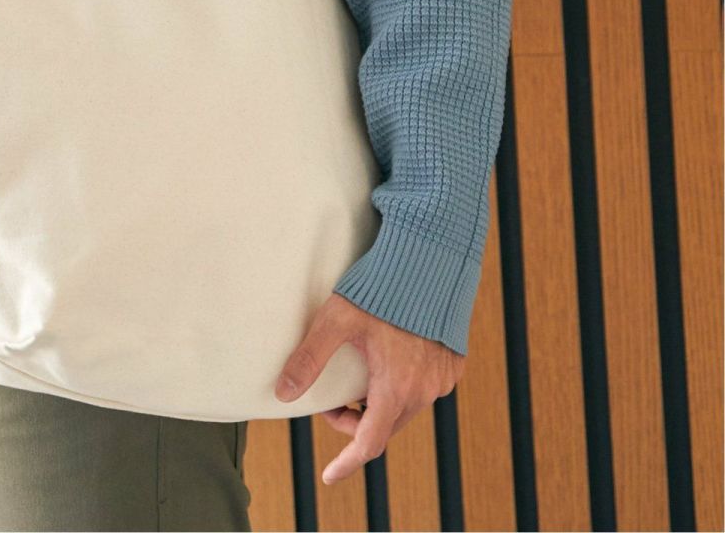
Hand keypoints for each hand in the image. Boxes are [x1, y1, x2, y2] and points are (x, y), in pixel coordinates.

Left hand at [273, 291, 464, 484]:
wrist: (431, 260)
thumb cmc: (382, 289)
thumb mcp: (337, 320)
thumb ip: (310, 357)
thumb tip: (283, 393)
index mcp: (396, 388)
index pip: (368, 443)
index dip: (347, 462)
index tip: (329, 475)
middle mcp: (424, 391)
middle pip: (384, 426)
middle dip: (355, 422)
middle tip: (331, 401)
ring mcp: (442, 379)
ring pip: (405, 408)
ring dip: (379, 404)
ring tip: (357, 377)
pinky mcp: (452, 364)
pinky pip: (424, 389)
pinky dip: (402, 388)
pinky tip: (388, 362)